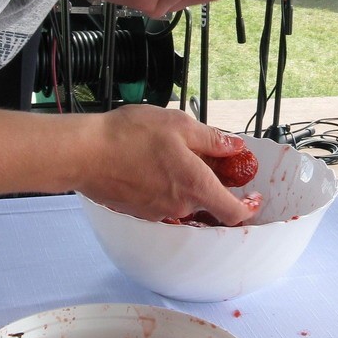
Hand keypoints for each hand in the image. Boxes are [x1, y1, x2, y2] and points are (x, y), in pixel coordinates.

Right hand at [78, 106, 258, 224]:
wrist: (84, 153)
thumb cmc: (128, 137)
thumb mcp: (180, 125)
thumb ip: (212, 139)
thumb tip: (234, 147)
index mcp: (195, 186)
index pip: (233, 212)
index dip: (248, 207)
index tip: (253, 197)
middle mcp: (179, 206)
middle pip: (209, 203)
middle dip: (214, 183)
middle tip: (210, 158)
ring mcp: (157, 212)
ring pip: (185, 201)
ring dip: (187, 183)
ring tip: (174, 155)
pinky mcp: (139, 211)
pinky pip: (163, 202)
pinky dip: (167, 187)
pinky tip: (153, 164)